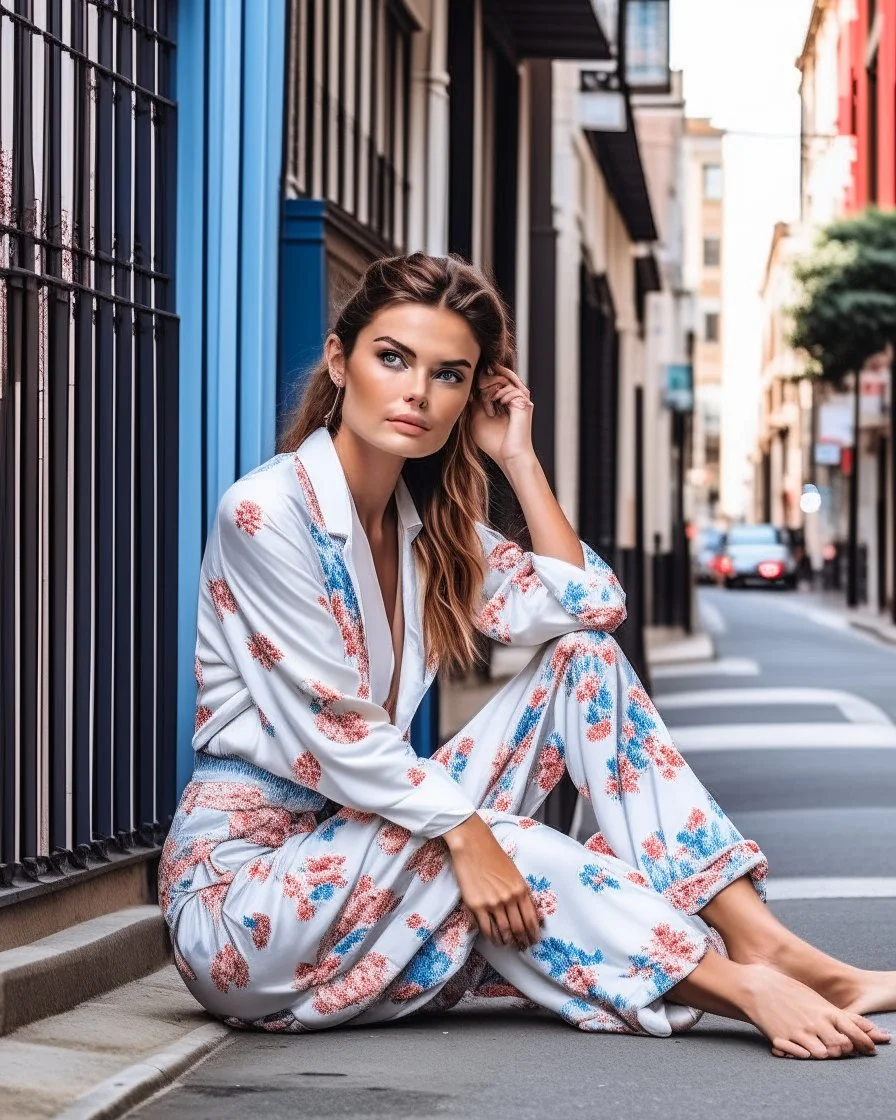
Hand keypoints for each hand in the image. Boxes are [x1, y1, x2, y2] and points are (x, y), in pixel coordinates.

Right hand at [442, 814, 541, 949]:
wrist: (472, 844)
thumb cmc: (493, 856)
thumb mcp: (514, 873)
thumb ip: (521, 892)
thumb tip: (530, 912)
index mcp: (521, 889)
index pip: (531, 920)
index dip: (533, 934)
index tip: (533, 940)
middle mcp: (509, 898)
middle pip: (519, 929)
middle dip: (522, 941)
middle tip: (522, 947)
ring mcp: (493, 903)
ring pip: (504, 932)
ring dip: (507, 942)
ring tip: (508, 945)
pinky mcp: (477, 905)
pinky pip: (487, 929)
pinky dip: (492, 938)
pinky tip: (494, 939)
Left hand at [470, 363, 534, 469]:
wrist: (508, 456)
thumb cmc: (494, 442)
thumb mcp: (477, 418)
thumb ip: (475, 402)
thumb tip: (472, 386)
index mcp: (503, 402)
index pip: (496, 380)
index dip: (484, 378)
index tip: (474, 386)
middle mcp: (513, 399)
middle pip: (502, 375)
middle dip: (488, 378)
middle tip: (479, 387)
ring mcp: (520, 401)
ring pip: (507, 379)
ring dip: (493, 387)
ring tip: (487, 399)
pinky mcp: (524, 405)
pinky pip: (513, 389)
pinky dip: (502, 395)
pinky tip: (497, 405)